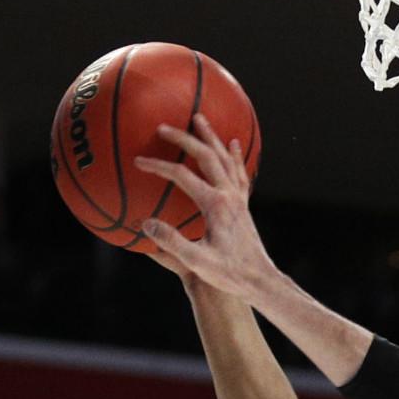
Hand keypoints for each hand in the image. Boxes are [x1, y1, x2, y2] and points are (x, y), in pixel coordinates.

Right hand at [132, 114, 279, 301]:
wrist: (260, 279)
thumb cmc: (228, 273)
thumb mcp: (197, 261)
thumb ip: (172, 242)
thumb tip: (146, 224)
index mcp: (215, 205)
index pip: (182, 175)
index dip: (158, 166)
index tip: (139, 162)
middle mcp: (229, 195)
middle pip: (206, 156)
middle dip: (184, 139)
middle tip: (164, 127)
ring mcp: (239, 198)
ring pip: (224, 157)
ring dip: (210, 137)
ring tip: (198, 118)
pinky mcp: (244, 204)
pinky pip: (238, 171)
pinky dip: (233, 154)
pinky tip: (233, 144)